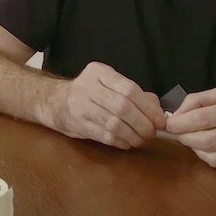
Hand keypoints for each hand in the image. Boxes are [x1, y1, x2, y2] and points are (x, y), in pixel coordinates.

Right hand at [49, 62, 165, 149]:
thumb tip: (157, 110)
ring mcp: (80, 106)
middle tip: (152, 132)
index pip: (129, 89)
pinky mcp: (77, 124)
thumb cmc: (90, 92)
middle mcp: (87, 86)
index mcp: (98, 72)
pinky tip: (128, 142)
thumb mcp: (109, 83)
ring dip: (133, 135)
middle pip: (122, 107)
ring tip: (142, 139)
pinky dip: (121, 142)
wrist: (56, 101)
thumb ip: (134, 93)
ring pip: (114, 124)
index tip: (159, 119)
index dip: (148, 107)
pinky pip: (105, 136)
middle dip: (143, 123)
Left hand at [164, 84, 215, 166]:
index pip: (203, 118)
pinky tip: (208, 146)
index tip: (169, 122)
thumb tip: (179, 111)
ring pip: (213, 156)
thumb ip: (205, 98)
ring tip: (192, 137)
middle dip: (184, 137)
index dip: (180, 123)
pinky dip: (210, 156)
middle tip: (177, 131)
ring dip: (195, 148)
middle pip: (205, 140)